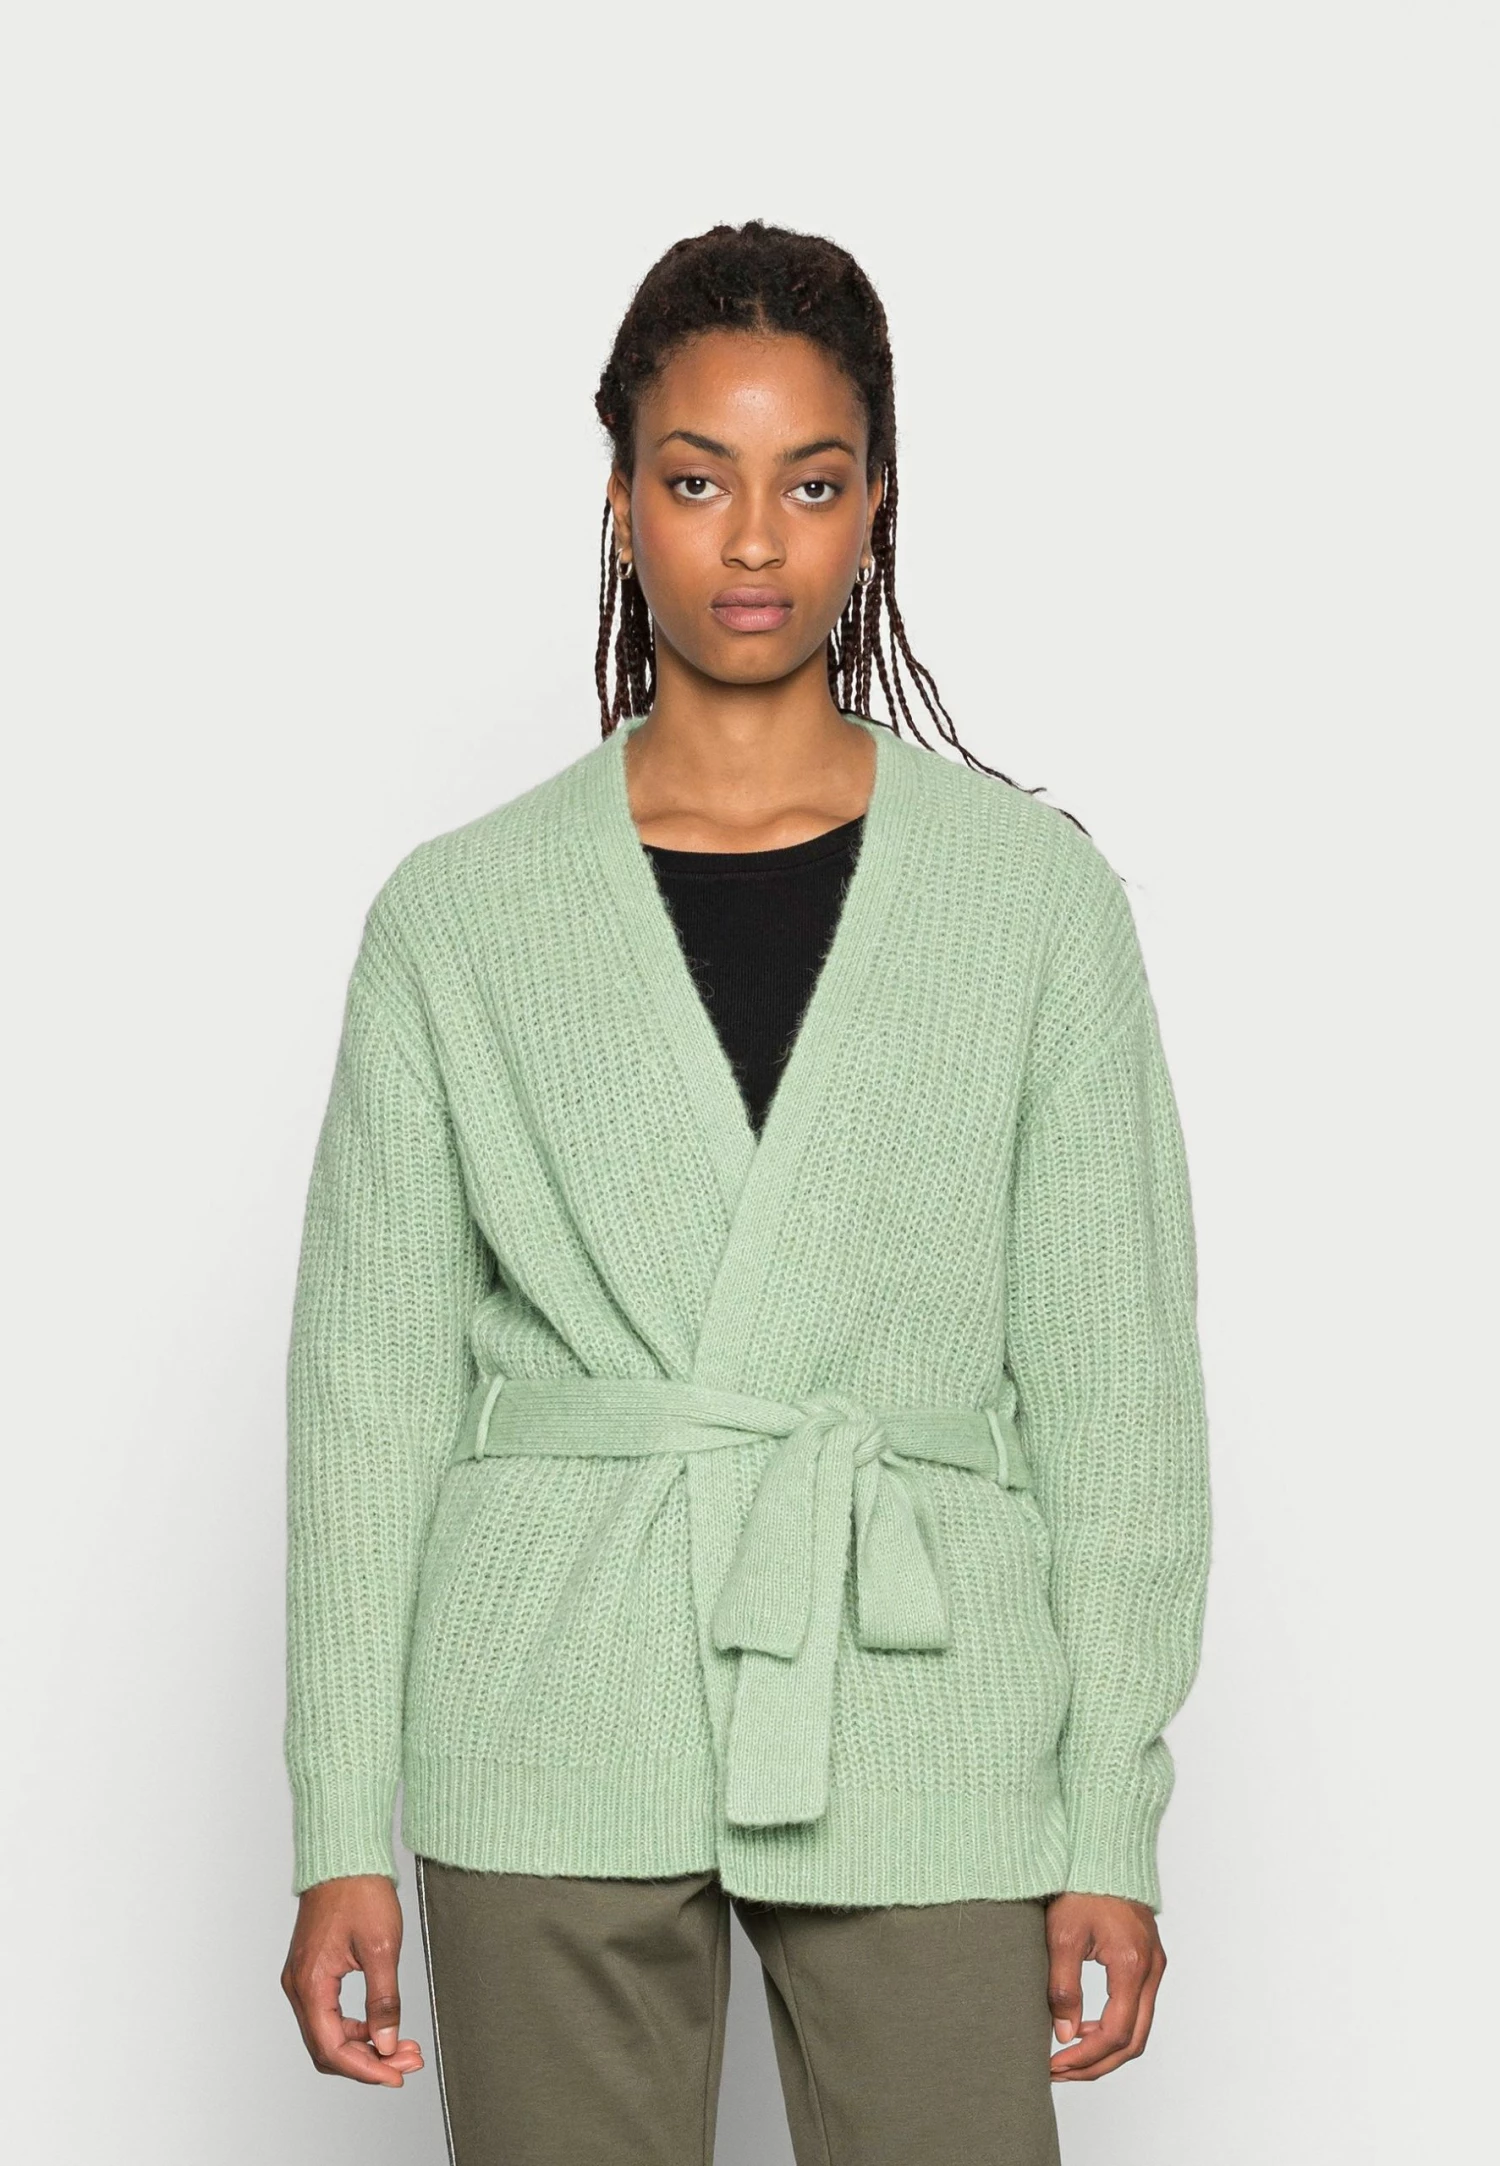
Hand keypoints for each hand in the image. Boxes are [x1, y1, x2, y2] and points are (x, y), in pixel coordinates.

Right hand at [281, 1873, 425, 2086]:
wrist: (345, 1856)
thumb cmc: (360, 1892)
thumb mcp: (382, 1948)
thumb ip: (384, 2001)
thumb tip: (387, 2044)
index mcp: (311, 1983)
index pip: (333, 2048)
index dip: (366, 2069)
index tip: (397, 2075)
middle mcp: (299, 1987)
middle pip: (327, 2048)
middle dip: (368, 2062)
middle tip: (407, 2062)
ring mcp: (303, 1980)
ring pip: (328, 2034)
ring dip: (364, 2046)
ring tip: (402, 2047)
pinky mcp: (312, 1972)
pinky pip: (328, 2016)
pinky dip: (355, 2028)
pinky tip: (382, 2028)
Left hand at [1044, 1891, 1165, 2080]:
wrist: (1103, 1851)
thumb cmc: (1081, 1886)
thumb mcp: (1062, 1936)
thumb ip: (1063, 1988)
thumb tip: (1064, 2036)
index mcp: (1132, 1966)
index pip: (1114, 2034)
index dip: (1084, 2058)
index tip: (1055, 2066)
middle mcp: (1151, 1970)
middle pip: (1132, 2041)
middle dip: (1096, 2064)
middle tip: (1060, 2072)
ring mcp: (1154, 1966)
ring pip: (1138, 2029)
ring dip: (1105, 2049)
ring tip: (1068, 2054)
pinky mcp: (1148, 1961)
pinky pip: (1138, 2009)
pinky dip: (1114, 2028)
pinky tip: (1085, 2027)